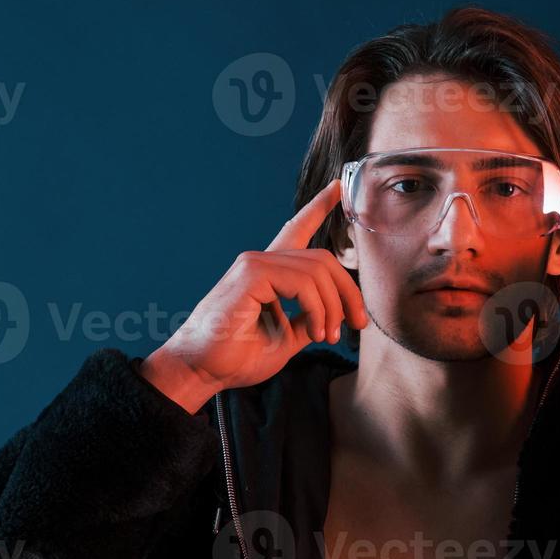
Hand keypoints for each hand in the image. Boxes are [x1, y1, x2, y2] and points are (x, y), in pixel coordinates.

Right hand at [140, 180, 368, 412]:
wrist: (201, 371)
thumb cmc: (236, 358)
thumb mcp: (286, 338)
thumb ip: (310, 320)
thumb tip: (338, 315)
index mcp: (268, 273)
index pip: (296, 230)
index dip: (318, 207)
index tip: (337, 187)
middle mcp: (261, 262)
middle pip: (323, 259)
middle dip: (348, 291)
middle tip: (358, 324)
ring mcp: (255, 264)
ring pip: (318, 270)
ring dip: (333, 307)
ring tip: (328, 336)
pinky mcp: (251, 274)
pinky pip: (303, 283)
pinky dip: (317, 308)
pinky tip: (316, 332)